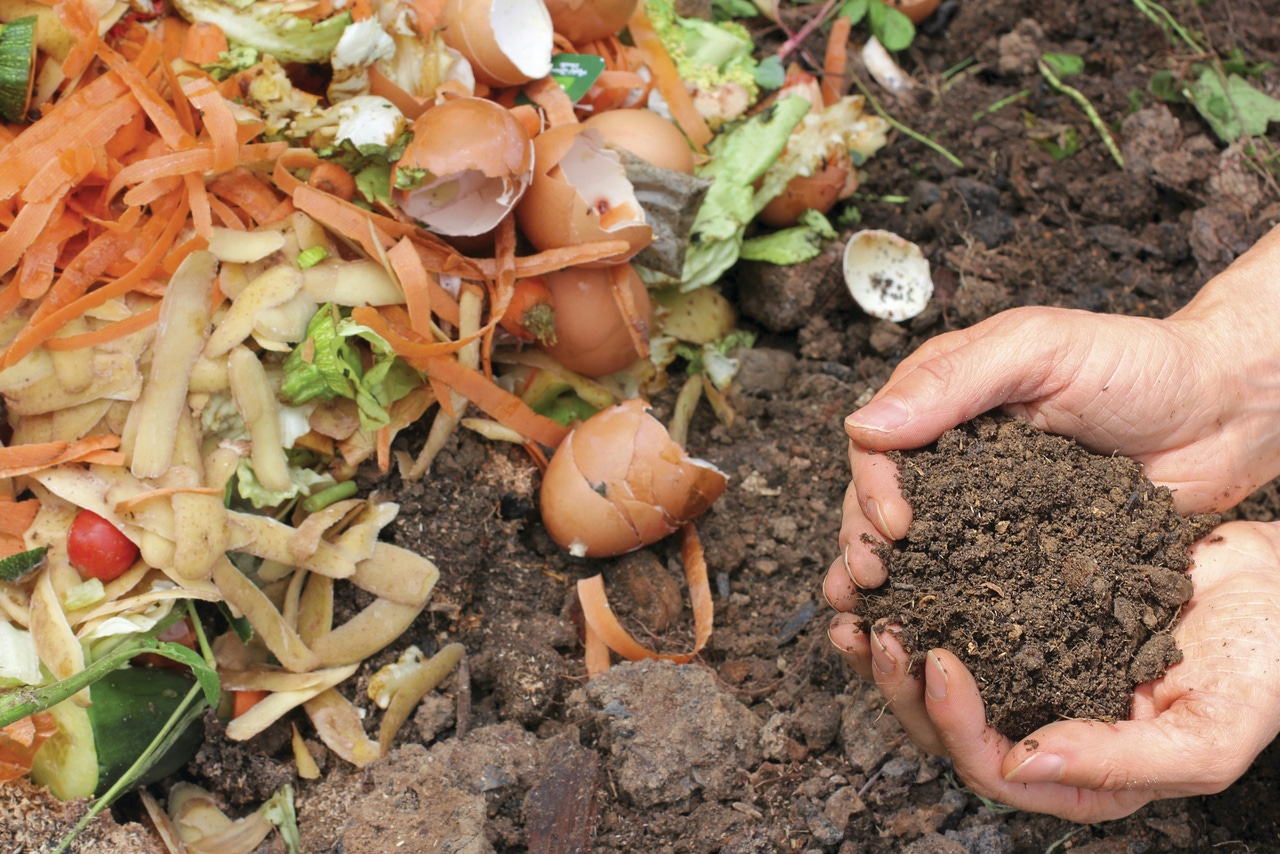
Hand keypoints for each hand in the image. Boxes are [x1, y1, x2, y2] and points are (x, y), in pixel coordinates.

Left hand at [827, 520, 1279, 822]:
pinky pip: (957, 615)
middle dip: (901, 685)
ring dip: (891, 648)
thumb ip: (1121, 762)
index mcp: (1083, 774)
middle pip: (947, 728)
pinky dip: (920, 597)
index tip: (936, 659)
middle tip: (877, 630)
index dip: (953, 723)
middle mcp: (1046, 726)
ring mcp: (1032, 670)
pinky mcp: (1024, 616)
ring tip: (857, 606)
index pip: (992, 768)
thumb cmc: (1263, 666)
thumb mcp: (1208, 732)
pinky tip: (894, 571)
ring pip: (939, 676)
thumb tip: (1020, 762)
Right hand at [833, 224, 1279, 591]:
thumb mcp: (1039, 349)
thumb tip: (862, 426)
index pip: (878, 446)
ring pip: (919, 549)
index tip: (894, 526)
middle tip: (869, 583)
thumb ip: (953, 381)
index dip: (871, 487)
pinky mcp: (1025, 551)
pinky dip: (946, 607)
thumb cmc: (1138, 363)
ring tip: (872, 623)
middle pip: (882, 503)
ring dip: (889, 585)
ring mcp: (988, 507)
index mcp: (944, 401)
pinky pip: (977, 580)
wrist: (1225, 413)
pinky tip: (928, 636)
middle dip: (864, 544)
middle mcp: (955, 457)